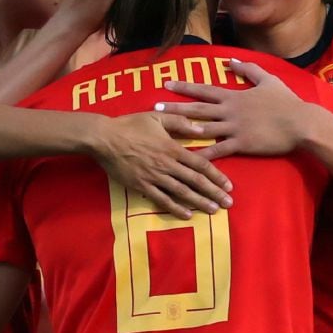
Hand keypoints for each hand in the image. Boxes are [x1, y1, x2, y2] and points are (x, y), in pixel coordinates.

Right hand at [94, 113, 234, 218]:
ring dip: (199, 202)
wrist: (104, 138)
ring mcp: (154, 177)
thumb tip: (201, 128)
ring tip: (213, 210)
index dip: (216, 175)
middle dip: (213, 193)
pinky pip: (161, 199)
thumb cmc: (130, 125)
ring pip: (182, 192)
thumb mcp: (157, 117)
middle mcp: (167, 164)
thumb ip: (180, 122)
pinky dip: (175, 207)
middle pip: (195, 181)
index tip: (228, 186)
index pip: (200, 163)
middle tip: (228, 204)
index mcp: (172, 147)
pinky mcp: (142, 186)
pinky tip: (187, 214)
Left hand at [157, 59, 311, 160]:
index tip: (167, 84)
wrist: (300, 123)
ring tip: (164, 134)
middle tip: (155, 109)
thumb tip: (230, 60)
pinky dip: (202, 155)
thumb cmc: (286, 102)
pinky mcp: (241, 144)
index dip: (185, 86)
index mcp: (234, 95)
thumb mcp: (268, 79)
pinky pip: (218, 151)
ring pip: (203, 129)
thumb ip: (248, 69)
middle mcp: (229, 110)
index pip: (204, 89)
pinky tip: (188, 160)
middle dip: (175, 109)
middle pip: (197, 108)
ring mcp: (234, 128)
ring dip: (182, 131)